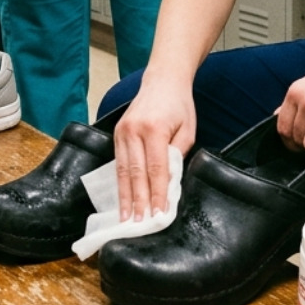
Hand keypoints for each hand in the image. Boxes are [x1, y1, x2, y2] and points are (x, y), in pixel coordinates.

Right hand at [113, 80, 195, 221]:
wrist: (163, 80)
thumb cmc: (179, 106)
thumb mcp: (187, 130)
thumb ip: (177, 155)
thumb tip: (169, 183)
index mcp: (154, 129)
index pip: (156, 169)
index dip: (157, 194)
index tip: (159, 214)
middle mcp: (134, 131)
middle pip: (135, 173)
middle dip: (138, 201)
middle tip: (139, 224)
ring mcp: (122, 132)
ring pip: (122, 171)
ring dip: (125, 197)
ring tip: (126, 218)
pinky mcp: (116, 133)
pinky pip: (118, 163)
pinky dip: (120, 183)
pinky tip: (122, 199)